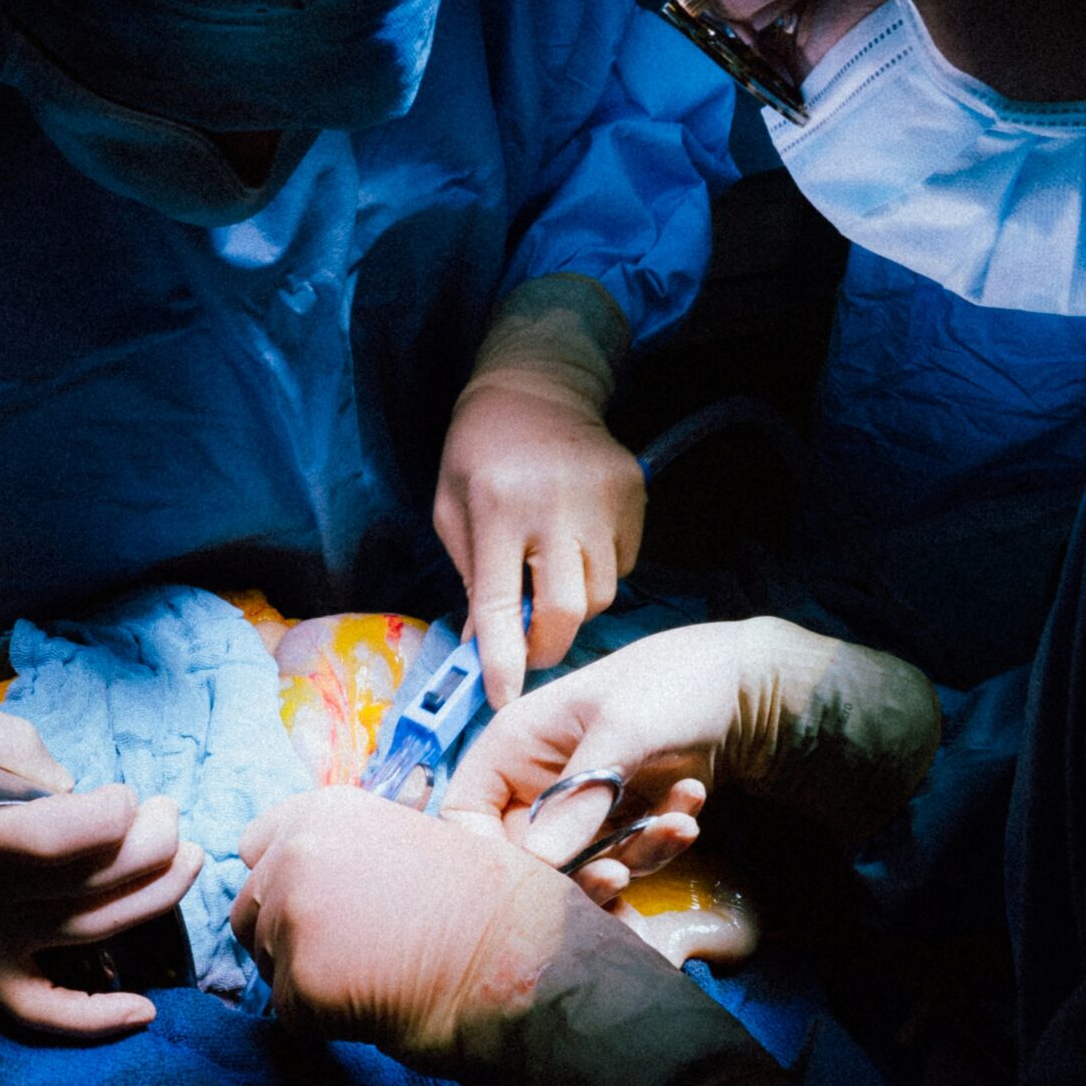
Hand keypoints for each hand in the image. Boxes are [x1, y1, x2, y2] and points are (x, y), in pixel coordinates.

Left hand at [233, 786, 782, 1085]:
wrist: (523, 959)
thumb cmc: (490, 900)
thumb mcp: (416, 836)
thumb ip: (351, 844)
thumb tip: (305, 862)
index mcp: (323, 809)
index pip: (254, 848)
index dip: (290, 882)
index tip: (333, 905)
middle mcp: (295, 853)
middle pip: (249, 911)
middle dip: (290, 938)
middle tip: (359, 953)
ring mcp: (293, 919)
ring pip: (266, 964)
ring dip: (307, 980)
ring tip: (377, 976)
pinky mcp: (299, 986)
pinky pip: (289, 1015)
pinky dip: (325, 1023)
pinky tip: (378, 1006)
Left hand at [434, 274, 642, 705]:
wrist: (537, 386)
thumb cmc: (479, 452)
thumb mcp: (451, 510)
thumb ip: (470, 580)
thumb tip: (483, 649)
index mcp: (497, 508)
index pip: (502, 603)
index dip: (503, 660)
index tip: (503, 699)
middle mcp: (555, 505)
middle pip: (567, 611)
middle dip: (548, 646)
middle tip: (530, 648)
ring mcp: (603, 498)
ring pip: (601, 594)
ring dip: (573, 606)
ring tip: (550, 579)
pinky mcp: (634, 494)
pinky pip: (624, 564)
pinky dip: (598, 572)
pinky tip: (575, 544)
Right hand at [442, 623, 739, 884]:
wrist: (743, 684)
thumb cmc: (670, 681)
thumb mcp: (622, 730)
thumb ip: (579, 796)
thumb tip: (539, 864)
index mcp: (514, 747)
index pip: (465, 817)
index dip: (485, 859)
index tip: (531, 884)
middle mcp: (538, 783)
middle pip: (527, 858)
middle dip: (575, 873)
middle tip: (618, 873)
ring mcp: (581, 807)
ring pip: (584, 866)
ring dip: (633, 856)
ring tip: (676, 826)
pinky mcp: (622, 824)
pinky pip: (630, 857)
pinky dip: (662, 841)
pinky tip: (689, 807)